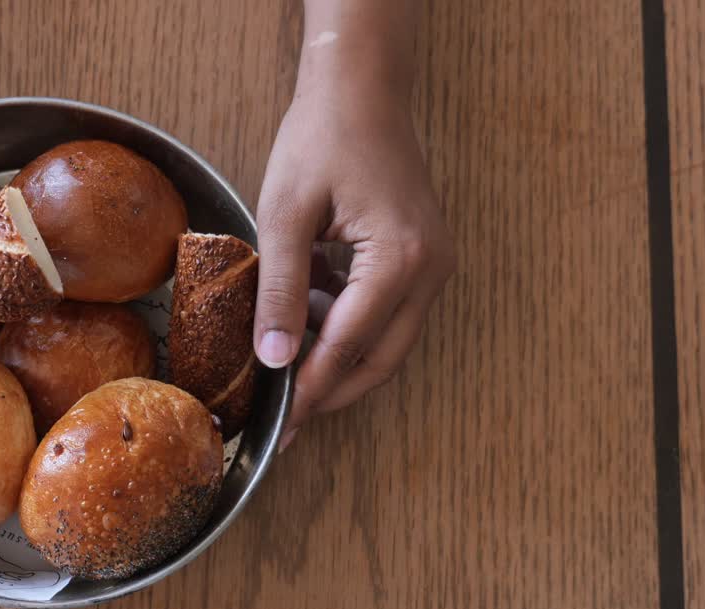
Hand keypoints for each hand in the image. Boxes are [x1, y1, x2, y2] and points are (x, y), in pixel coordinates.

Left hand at [254, 70, 454, 446]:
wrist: (362, 87)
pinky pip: (387, 310)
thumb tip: (272, 360)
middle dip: (333, 391)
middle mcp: (431, 269)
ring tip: (285, 357)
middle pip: (382, 360)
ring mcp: (433, 264)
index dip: (311, 390)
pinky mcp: (422, 256)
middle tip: (289, 417)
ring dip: (338, 355)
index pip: (349, 347)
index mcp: (401, 260)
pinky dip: (347, 322)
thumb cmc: (323, 136)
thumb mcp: (285, 214)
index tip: (282, 424)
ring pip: (387, 340)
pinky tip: (306, 309)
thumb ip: (279, 291)